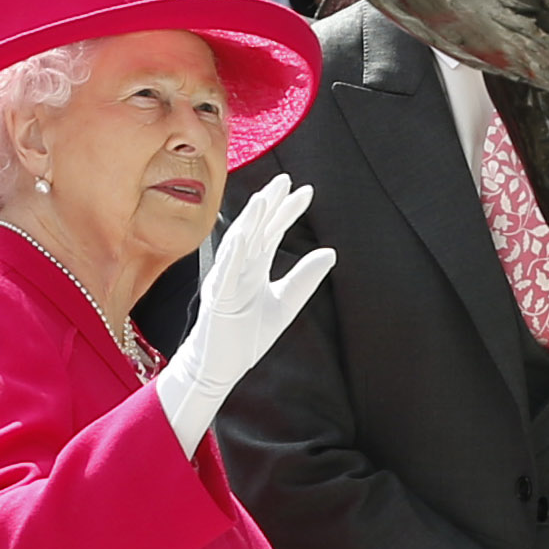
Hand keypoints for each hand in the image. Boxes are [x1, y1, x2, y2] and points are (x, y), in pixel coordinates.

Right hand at [149, 174, 333, 454]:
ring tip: (264, 199)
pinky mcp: (218, 299)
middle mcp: (238, 268)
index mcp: (253, 268)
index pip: (271, 232)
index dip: (286, 211)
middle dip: (269, 205)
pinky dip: (234, 253)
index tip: (306, 191)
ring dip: (250, 221)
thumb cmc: (247, 336)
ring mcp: (226, 281)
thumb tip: (330, 252)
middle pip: (256, 230)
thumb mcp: (285, 304)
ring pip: (238, 244)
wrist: (220, 369)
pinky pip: (226, 272)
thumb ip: (305, 278)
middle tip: (285, 180)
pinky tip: (243, 235)